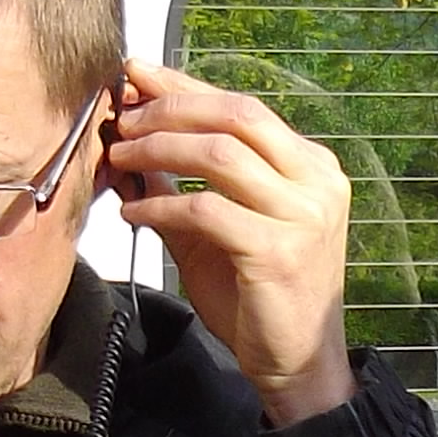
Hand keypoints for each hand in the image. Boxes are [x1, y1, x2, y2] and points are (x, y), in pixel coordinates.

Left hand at [103, 58, 355, 425]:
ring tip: (121, 157)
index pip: (241, 107)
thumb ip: (182, 183)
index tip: (136, 74)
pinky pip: (205, 209)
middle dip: (170, 108)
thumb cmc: (259, 294)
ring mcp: (303, 215)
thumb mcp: (219, 228)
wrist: (298, 362)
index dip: (184, 86)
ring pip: (220, 154)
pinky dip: (161, 204)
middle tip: (122, 116)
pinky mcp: (277, 251)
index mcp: (310, 165)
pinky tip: (132, 211)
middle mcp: (316, 181)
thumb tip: (130, 140)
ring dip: (160, 148)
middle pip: (234, 115)